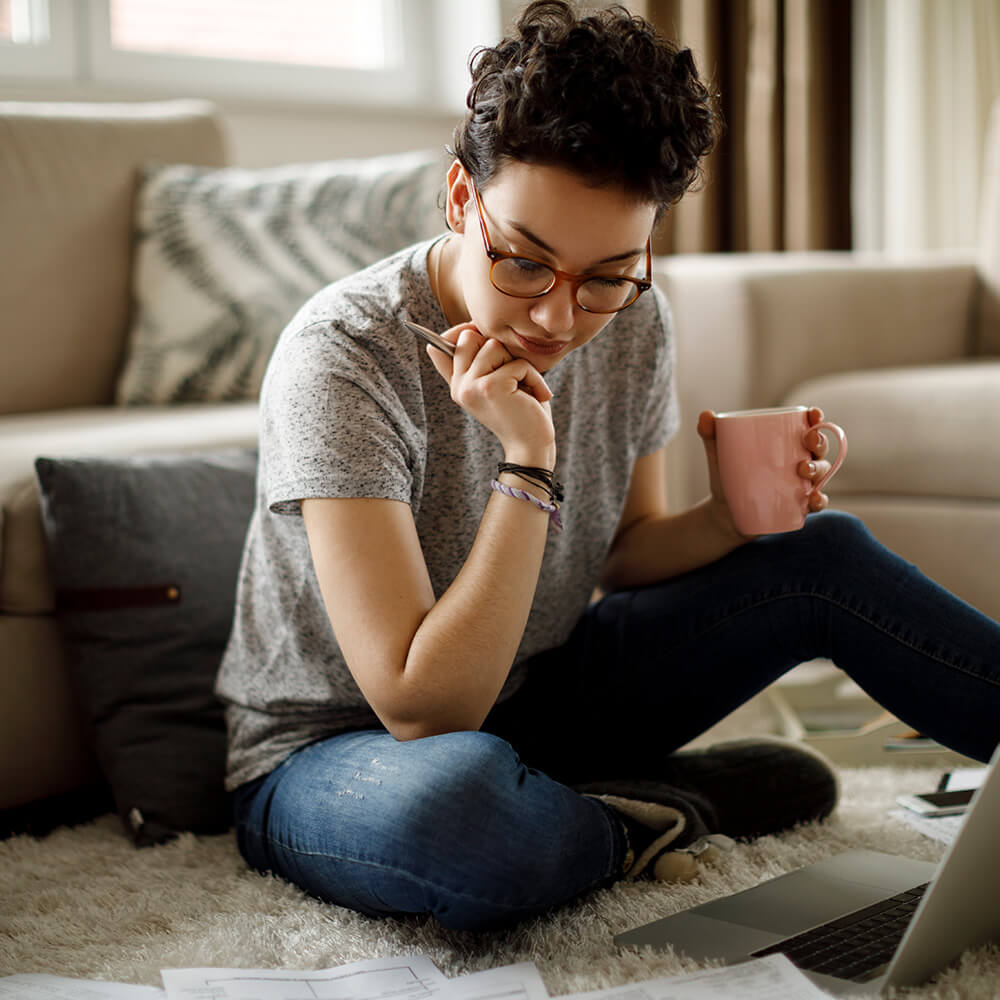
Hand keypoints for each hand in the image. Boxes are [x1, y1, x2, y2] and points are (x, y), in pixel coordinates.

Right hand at [426, 323, 555, 464]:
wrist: (532, 446)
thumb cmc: (521, 412)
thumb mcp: (495, 384)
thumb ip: (475, 364)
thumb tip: (438, 341)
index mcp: (457, 385)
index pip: (442, 345)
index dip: (463, 332)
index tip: (480, 334)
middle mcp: (458, 386)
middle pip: (470, 336)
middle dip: (498, 348)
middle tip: (512, 374)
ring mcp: (471, 387)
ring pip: (494, 346)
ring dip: (519, 364)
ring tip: (525, 388)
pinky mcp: (490, 388)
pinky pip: (517, 363)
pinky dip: (533, 377)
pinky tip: (535, 397)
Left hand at [697, 407, 831, 536]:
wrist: (723, 513)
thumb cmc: (727, 477)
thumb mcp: (718, 455)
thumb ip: (711, 435)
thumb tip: (705, 414)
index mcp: (786, 444)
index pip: (806, 427)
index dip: (816, 418)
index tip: (813, 413)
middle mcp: (800, 461)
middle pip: (819, 448)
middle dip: (819, 441)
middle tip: (808, 442)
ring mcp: (802, 484)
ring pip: (821, 473)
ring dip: (819, 469)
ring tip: (804, 470)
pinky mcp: (799, 505)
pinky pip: (817, 502)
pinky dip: (820, 500)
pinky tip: (813, 499)